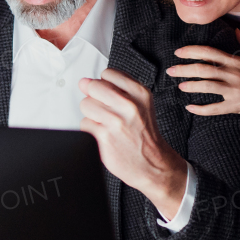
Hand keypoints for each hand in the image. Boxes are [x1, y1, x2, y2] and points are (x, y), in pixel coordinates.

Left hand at [77, 67, 188, 218]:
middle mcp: (129, 105)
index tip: (109, 96)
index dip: (105, 85)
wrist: (154, 165)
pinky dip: (90, 130)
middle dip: (94, 98)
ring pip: (85, 104)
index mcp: (140, 93)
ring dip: (91, 115)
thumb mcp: (141, 105)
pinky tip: (104, 135)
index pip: (107, 74)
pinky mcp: (104, 136)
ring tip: (106, 124)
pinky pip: (84, 123)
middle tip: (105, 111)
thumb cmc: (145, 136)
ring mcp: (116, 121)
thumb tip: (85, 82)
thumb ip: (116, 90)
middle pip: (93, 87)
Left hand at [168, 28, 239, 119]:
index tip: (178, 52)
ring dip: (190, 86)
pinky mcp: (237, 106)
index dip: (192, 51)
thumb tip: (236, 30)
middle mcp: (235, 74)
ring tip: (179, 86)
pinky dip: (201, 109)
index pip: (210, 52)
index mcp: (237, 62)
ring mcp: (236, 90)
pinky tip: (190, 108)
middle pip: (203, 69)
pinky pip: (215, 109)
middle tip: (170, 70)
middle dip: (184, 69)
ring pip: (207, 86)